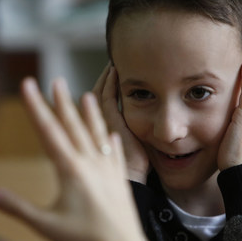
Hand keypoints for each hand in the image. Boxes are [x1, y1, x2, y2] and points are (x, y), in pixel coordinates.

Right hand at [0, 77, 151, 240]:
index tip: (28, 84)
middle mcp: (91, 165)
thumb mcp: (45, 226)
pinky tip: (113, 135)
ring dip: (90, 115)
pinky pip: (115, 156)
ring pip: (97, 136)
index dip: (36, 107)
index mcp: (71, 171)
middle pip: (73, 127)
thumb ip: (16, 207)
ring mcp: (108, 172)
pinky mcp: (120, 183)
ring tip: (87, 95)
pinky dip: (111, 142)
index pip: (48, 132)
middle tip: (56, 80)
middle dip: (62, 102)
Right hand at [92, 63, 148, 182]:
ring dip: (105, 77)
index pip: (99, 104)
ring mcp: (101, 121)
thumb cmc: (135, 166)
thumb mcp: (134, 145)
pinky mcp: (109, 120)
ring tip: (112, 63)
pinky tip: (114, 71)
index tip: (112, 75)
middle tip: (111, 64)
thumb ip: (132, 131)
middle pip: (95, 96)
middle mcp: (97, 124)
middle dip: (102, 80)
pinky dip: (108, 82)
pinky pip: (106, 96)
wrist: (133, 177)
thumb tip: (146, 122)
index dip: (104, 88)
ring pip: (98, 93)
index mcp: (100, 129)